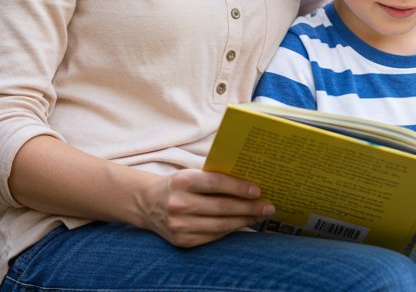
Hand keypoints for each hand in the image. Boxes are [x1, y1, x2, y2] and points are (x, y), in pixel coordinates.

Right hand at [137, 168, 274, 247]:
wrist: (147, 203)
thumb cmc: (178, 185)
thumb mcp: (190, 174)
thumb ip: (215, 177)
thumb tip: (249, 184)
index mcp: (183, 181)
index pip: (216, 184)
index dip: (239, 187)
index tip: (258, 190)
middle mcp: (179, 204)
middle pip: (222, 208)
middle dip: (249, 207)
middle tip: (268, 206)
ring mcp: (180, 226)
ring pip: (221, 225)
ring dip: (244, 221)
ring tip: (260, 216)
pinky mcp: (182, 241)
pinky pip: (213, 236)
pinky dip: (230, 230)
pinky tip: (242, 224)